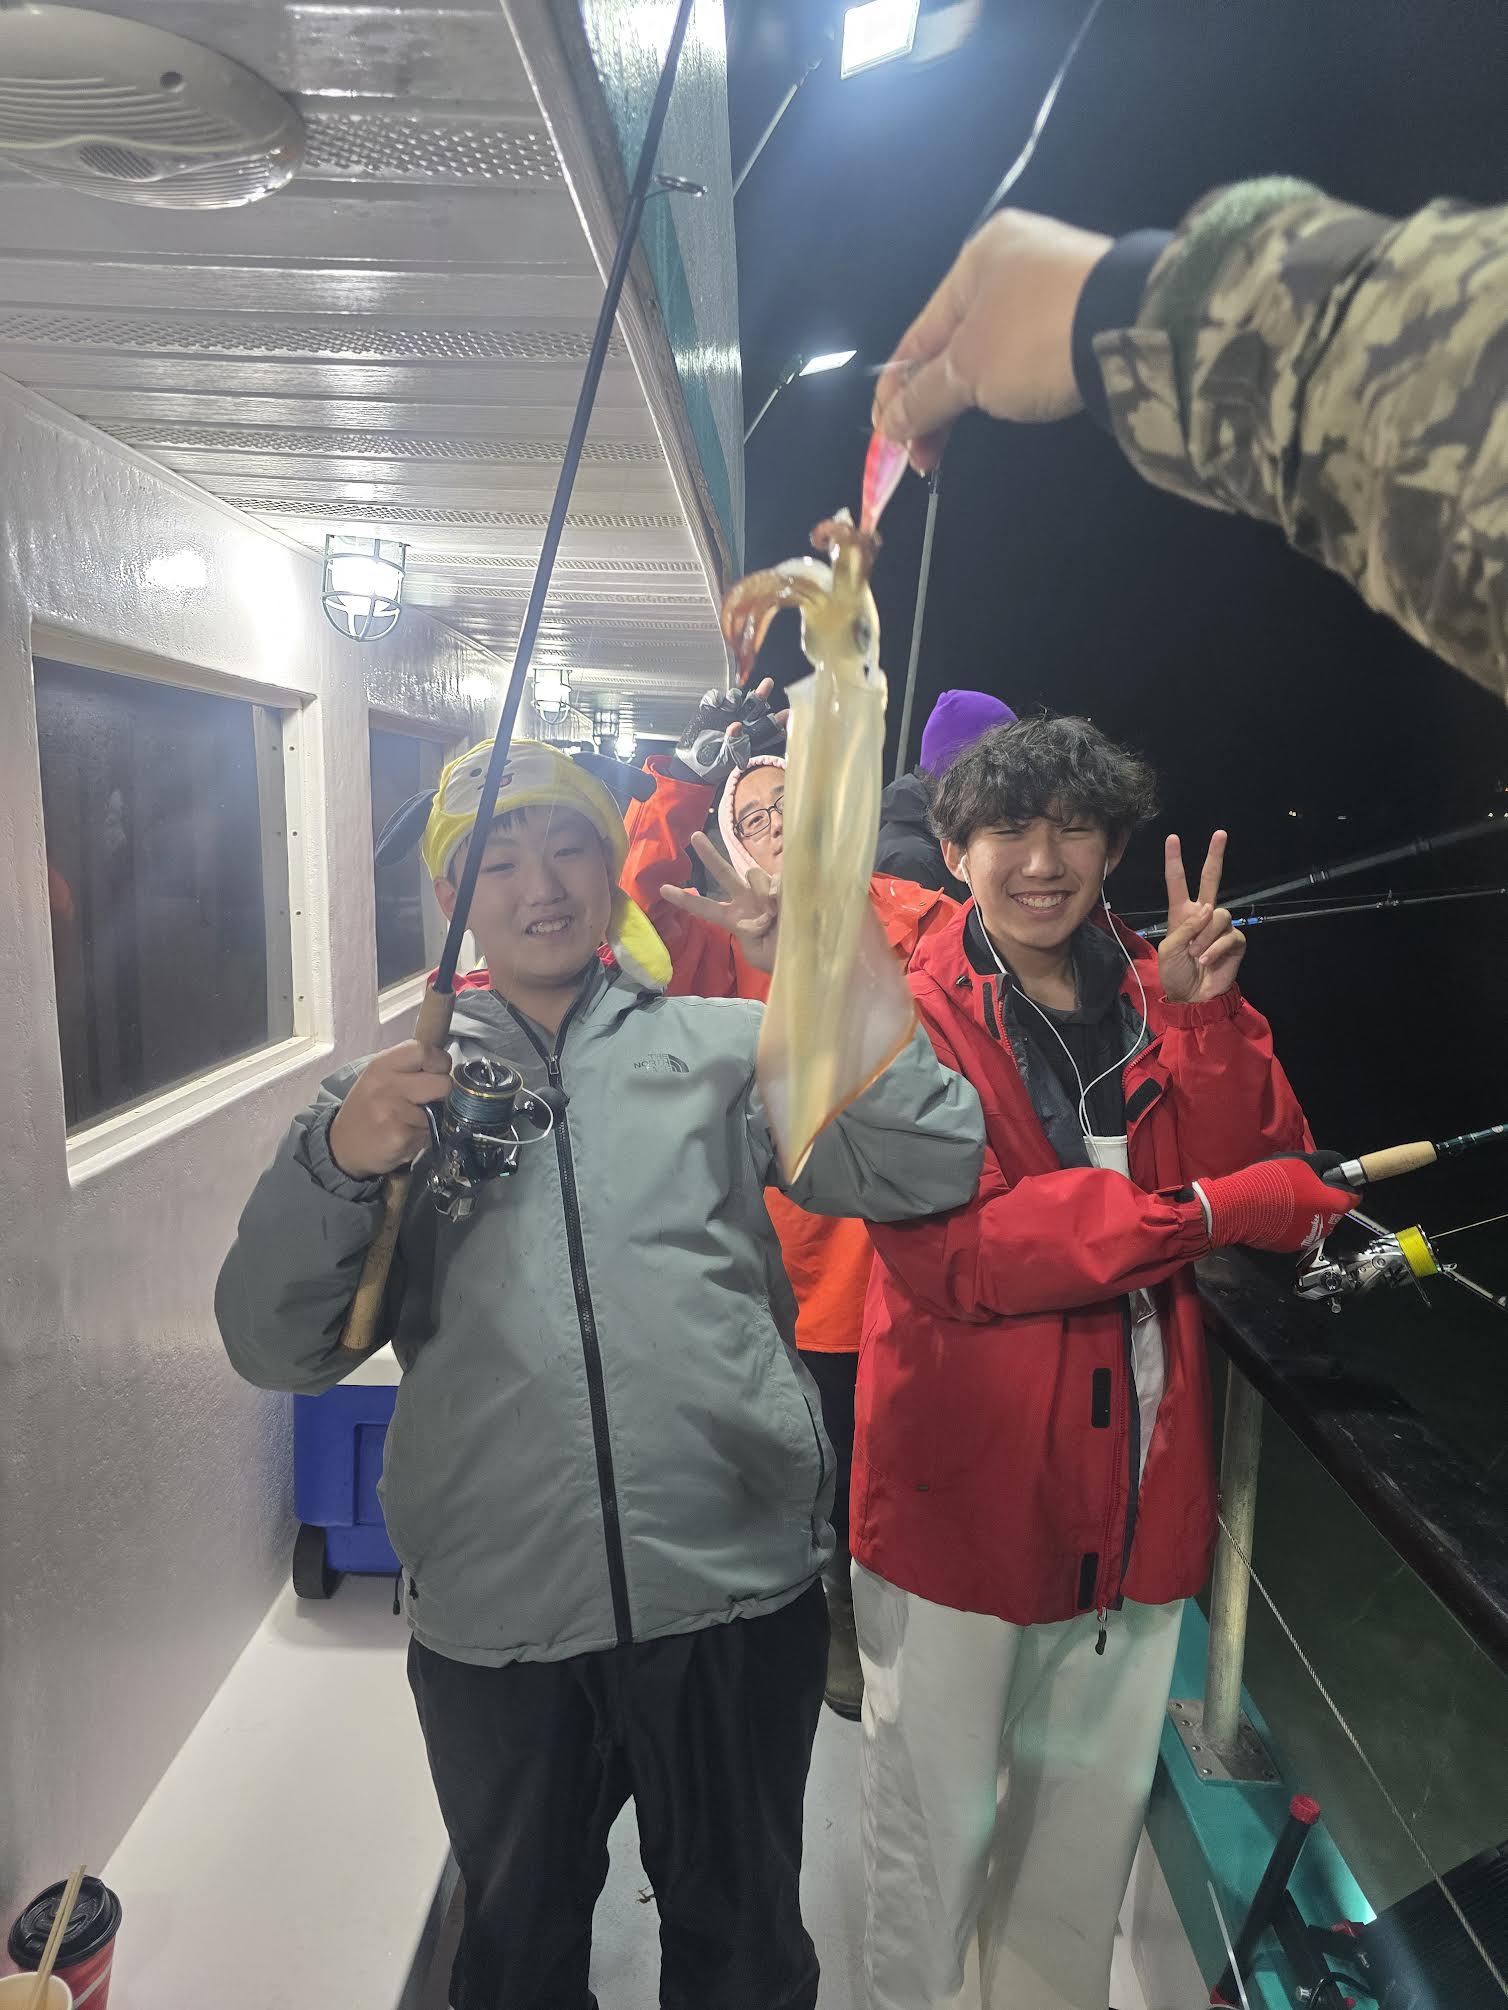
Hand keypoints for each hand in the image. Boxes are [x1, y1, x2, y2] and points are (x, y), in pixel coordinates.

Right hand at [329, 1039, 452, 1179]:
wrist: (342, 1146)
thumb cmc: (367, 1109)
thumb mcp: (379, 1077)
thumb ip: (408, 1067)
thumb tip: (443, 1064)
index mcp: (382, 1066)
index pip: (424, 1050)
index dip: (439, 1061)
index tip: (437, 1070)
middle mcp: (386, 1086)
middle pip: (442, 1083)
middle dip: (441, 1092)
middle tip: (425, 1099)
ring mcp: (393, 1112)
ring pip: (440, 1112)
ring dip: (431, 1119)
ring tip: (407, 1121)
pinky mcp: (401, 1137)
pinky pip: (431, 1133)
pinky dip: (423, 1136)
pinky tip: (404, 1136)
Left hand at [661, 834, 780, 973]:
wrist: (803, 957)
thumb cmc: (777, 959)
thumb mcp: (756, 952)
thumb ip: (751, 929)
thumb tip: (766, 901)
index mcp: (734, 919)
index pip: (705, 908)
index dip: (685, 900)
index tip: (662, 889)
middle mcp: (746, 900)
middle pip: (724, 873)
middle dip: (709, 855)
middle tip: (694, 836)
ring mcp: (765, 892)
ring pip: (753, 874)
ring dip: (761, 892)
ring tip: (773, 914)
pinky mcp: (785, 887)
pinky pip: (777, 880)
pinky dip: (779, 893)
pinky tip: (785, 907)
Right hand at [670, 678, 787, 785]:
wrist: (694, 766)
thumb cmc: (714, 766)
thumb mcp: (726, 759)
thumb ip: (733, 744)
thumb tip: (736, 726)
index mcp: (752, 735)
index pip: (768, 726)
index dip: (778, 720)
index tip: (787, 713)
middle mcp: (742, 721)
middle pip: (756, 705)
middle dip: (762, 694)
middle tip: (768, 683)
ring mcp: (726, 714)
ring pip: (736, 698)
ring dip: (737, 696)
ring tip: (733, 701)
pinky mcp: (710, 710)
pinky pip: (715, 698)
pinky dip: (716, 697)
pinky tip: (716, 702)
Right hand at [872, 209, 1112, 473]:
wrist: (1131, 327)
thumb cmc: (1033, 340)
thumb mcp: (967, 372)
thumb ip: (922, 399)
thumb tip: (886, 426)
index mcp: (975, 259)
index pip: (918, 335)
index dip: (895, 391)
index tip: (885, 439)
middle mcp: (1011, 261)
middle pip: (953, 342)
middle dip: (931, 402)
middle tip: (920, 458)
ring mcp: (1051, 284)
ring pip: (989, 349)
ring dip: (964, 399)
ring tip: (949, 445)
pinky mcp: (1082, 310)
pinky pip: (1025, 349)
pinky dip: (1003, 382)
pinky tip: (997, 407)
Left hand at [1157, 832, 1244, 1003]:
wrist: (1192, 997)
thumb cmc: (1175, 973)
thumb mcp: (1169, 949)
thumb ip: (1186, 927)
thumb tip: (1208, 909)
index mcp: (1181, 913)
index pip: (1177, 882)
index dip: (1174, 861)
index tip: (1173, 838)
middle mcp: (1202, 915)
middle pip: (1211, 879)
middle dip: (1215, 856)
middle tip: (1220, 833)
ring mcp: (1219, 927)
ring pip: (1219, 915)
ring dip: (1205, 936)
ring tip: (1196, 954)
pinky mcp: (1234, 942)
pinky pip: (1229, 935)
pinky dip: (1216, 949)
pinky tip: (1207, 960)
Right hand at [1195, 1158, 1357, 1253]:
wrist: (1238, 1207)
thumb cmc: (1270, 1183)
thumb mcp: (1300, 1161)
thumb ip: (1323, 1163)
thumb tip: (1333, 1165)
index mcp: (1333, 1204)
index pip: (1354, 1196)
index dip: (1347, 1185)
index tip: (1338, 1179)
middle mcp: (1326, 1225)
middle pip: (1334, 1210)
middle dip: (1324, 1198)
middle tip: (1306, 1185)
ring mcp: (1307, 1238)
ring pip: (1316, 1222)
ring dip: (1309, 1211)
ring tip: (1288, 1198)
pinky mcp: (1289, 1246)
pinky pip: (1299, 1231)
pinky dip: (1293, 1222)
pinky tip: (1278, 1210)